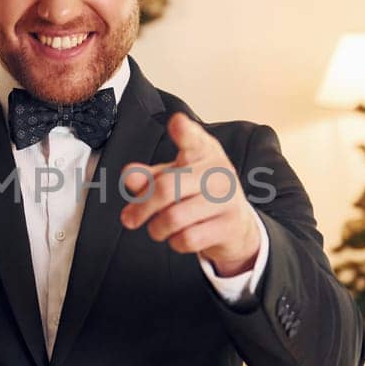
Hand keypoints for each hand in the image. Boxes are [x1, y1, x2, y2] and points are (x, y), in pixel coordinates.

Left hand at [120, 112, 260, 276]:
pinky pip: (187, 239)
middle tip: (129, 219)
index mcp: (203, 151)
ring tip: (158, 228)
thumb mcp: (173, 179)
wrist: (236, 225)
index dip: (184, 131)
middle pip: (166, 188)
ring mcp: (227, 198)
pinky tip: (179, 237)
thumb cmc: (198, 195)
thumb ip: (148, 177)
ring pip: (174, 218)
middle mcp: (218, 171)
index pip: (193, 138)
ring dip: (157, 229)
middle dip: (142, 208)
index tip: (176, 123)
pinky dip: (175, 242)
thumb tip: (129, 177)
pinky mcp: (230, 225)